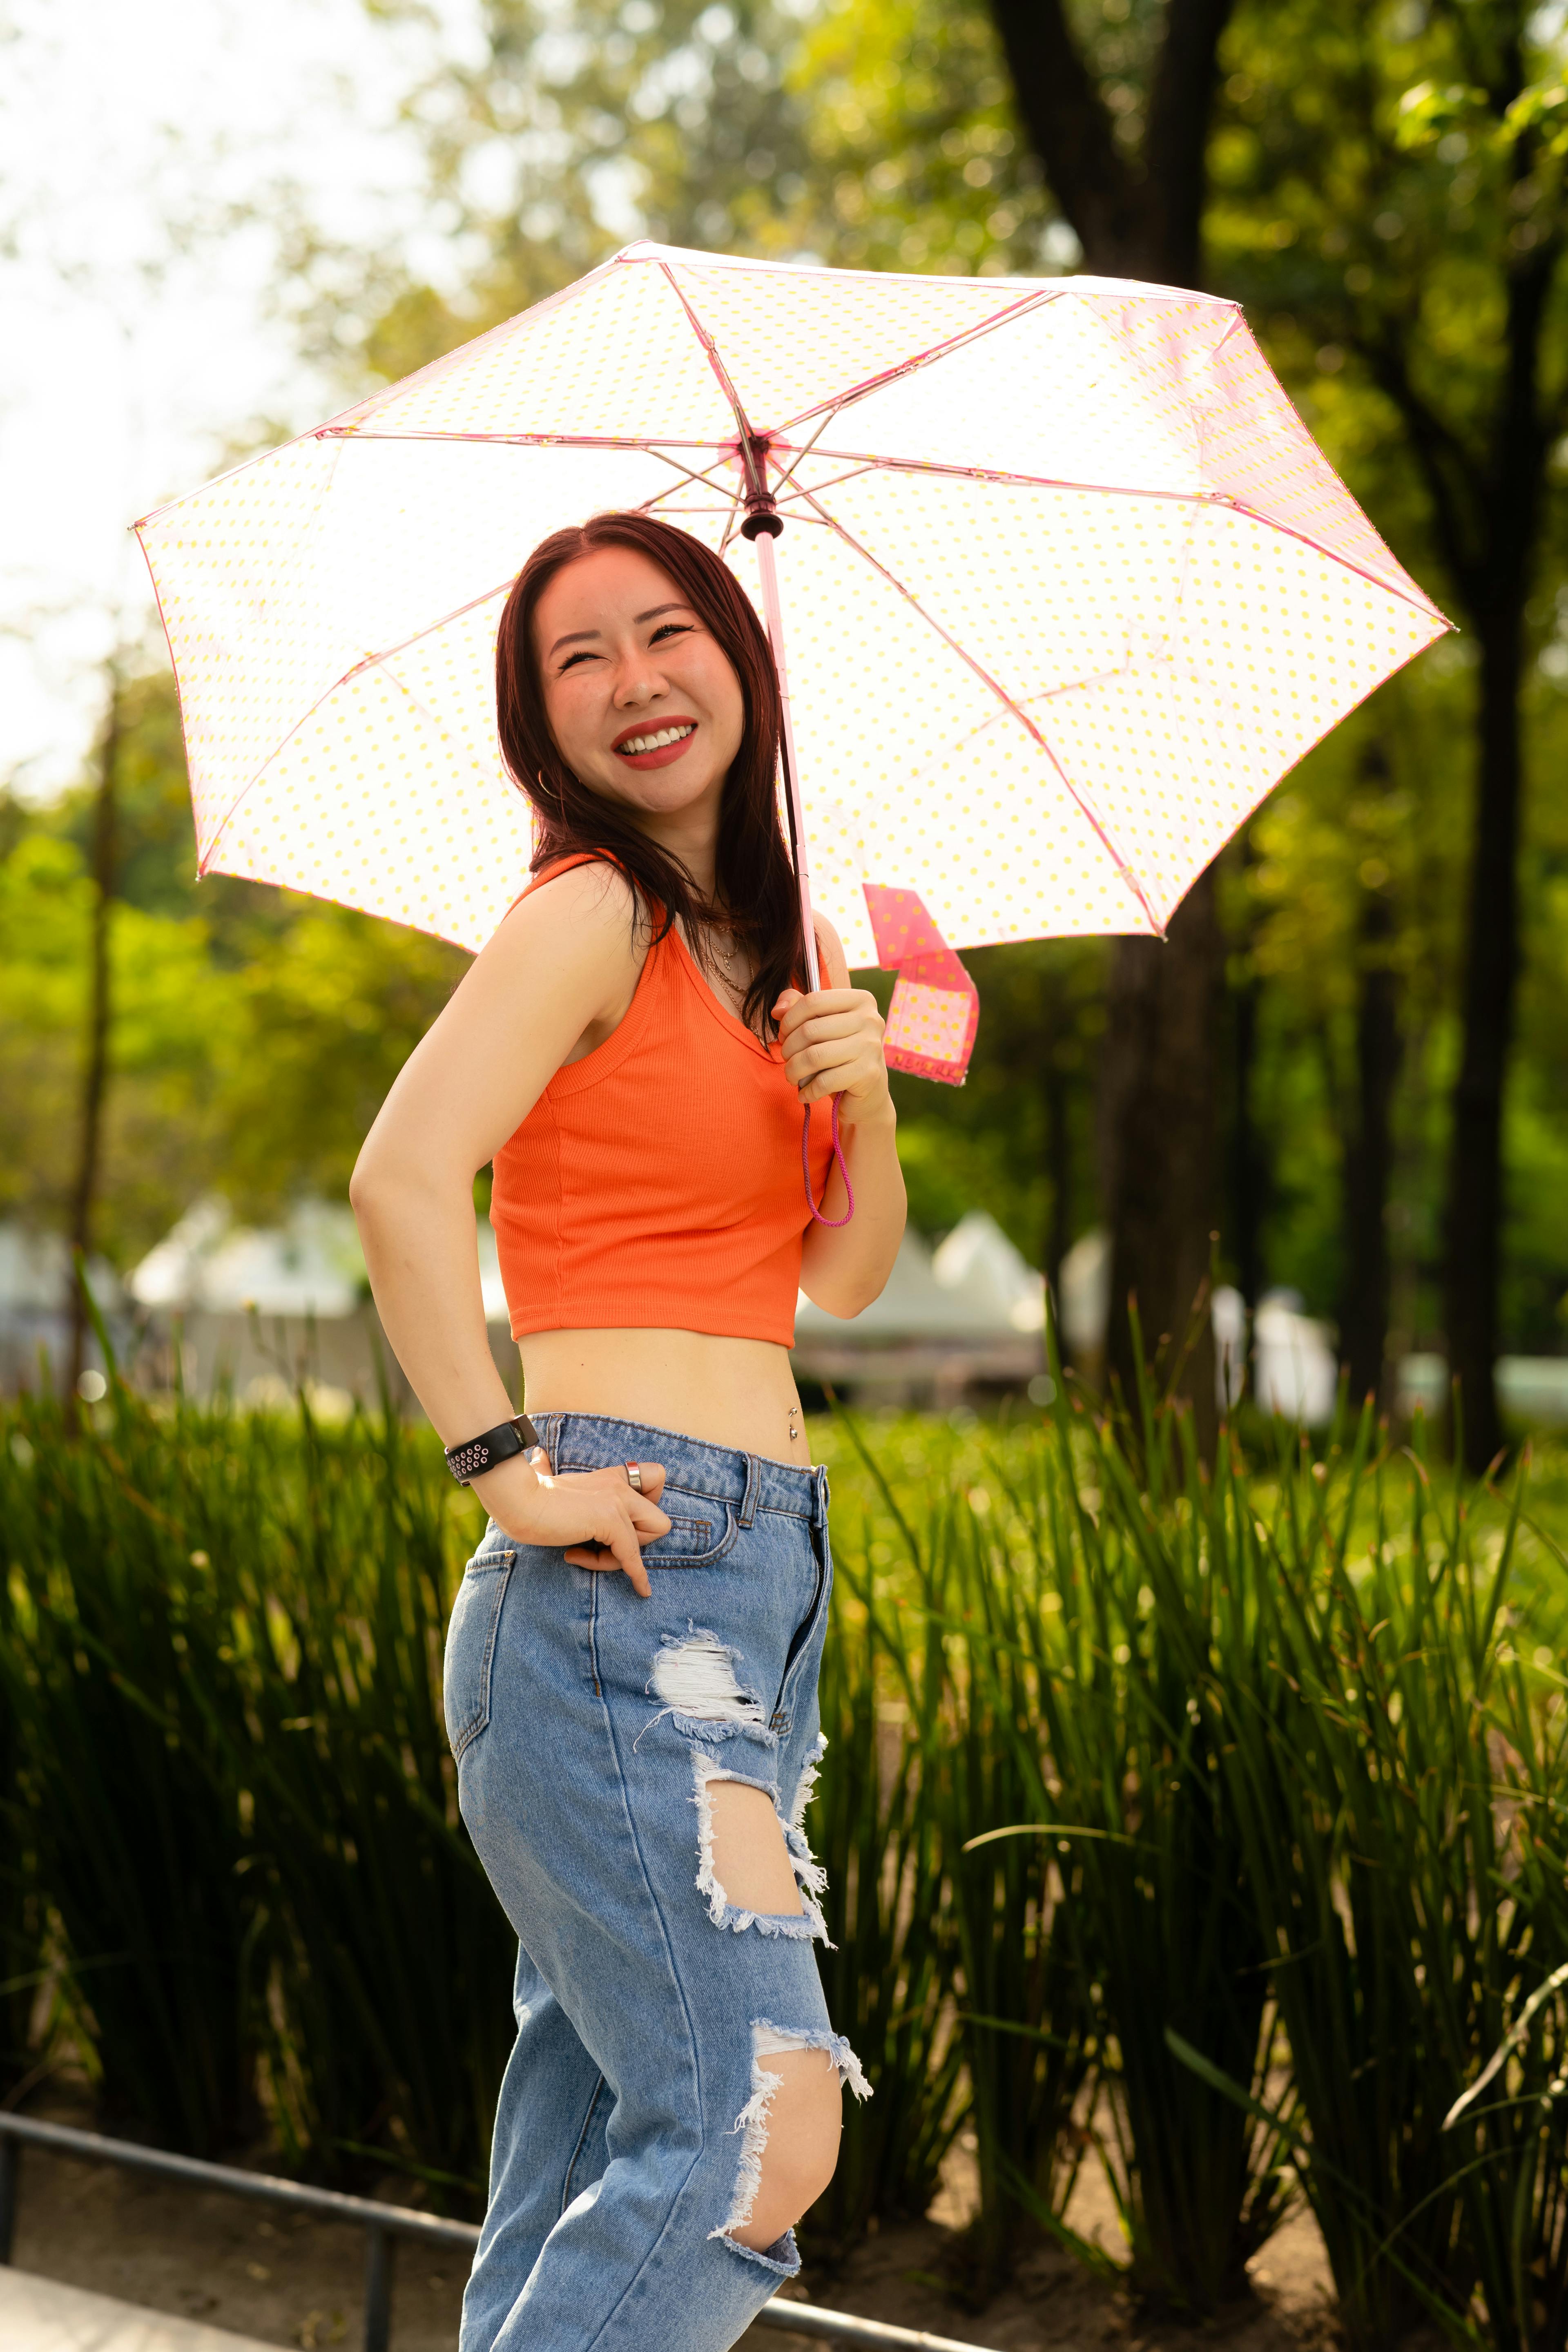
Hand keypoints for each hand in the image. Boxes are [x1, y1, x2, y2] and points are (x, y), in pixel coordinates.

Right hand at [470, 1455, 669, 1597]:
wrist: (517, 1501)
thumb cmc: (528, 1497)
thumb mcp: (552, 1484)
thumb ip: (551, 1473)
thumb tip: (537, 1455)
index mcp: (610, 1477)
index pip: (656, 1476)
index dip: (648, 1506)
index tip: (624, 1523)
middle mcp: (619, 1486)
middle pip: (659, 1519)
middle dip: (638, 1542)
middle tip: (602, 1548)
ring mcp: (616, 1502)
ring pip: (646, 1541)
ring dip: (618, 1559)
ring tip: (580, 1555)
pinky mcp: (610, 1520)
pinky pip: (632, 1557)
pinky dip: (637, 1576)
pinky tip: (641, 1589)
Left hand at [772, 986, 891, 1124]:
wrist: (869, 1094)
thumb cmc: (840, 1055)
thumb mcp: (822, 1025)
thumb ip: (798, 1007)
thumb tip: (778, 1010)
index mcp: (861, 1001)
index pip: (813, 1001)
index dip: (789, 1020)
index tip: (784, 1036)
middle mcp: (870, 1020)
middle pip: (810, 1030)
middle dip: (788, 1048)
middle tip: (788, 1059)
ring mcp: (871, 1047)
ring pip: (814, 1056)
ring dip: (794, 1070)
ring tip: (792, 1076)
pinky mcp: (868, 1074)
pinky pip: (824, 1082)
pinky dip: (808, 1091)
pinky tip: (804, 1094)